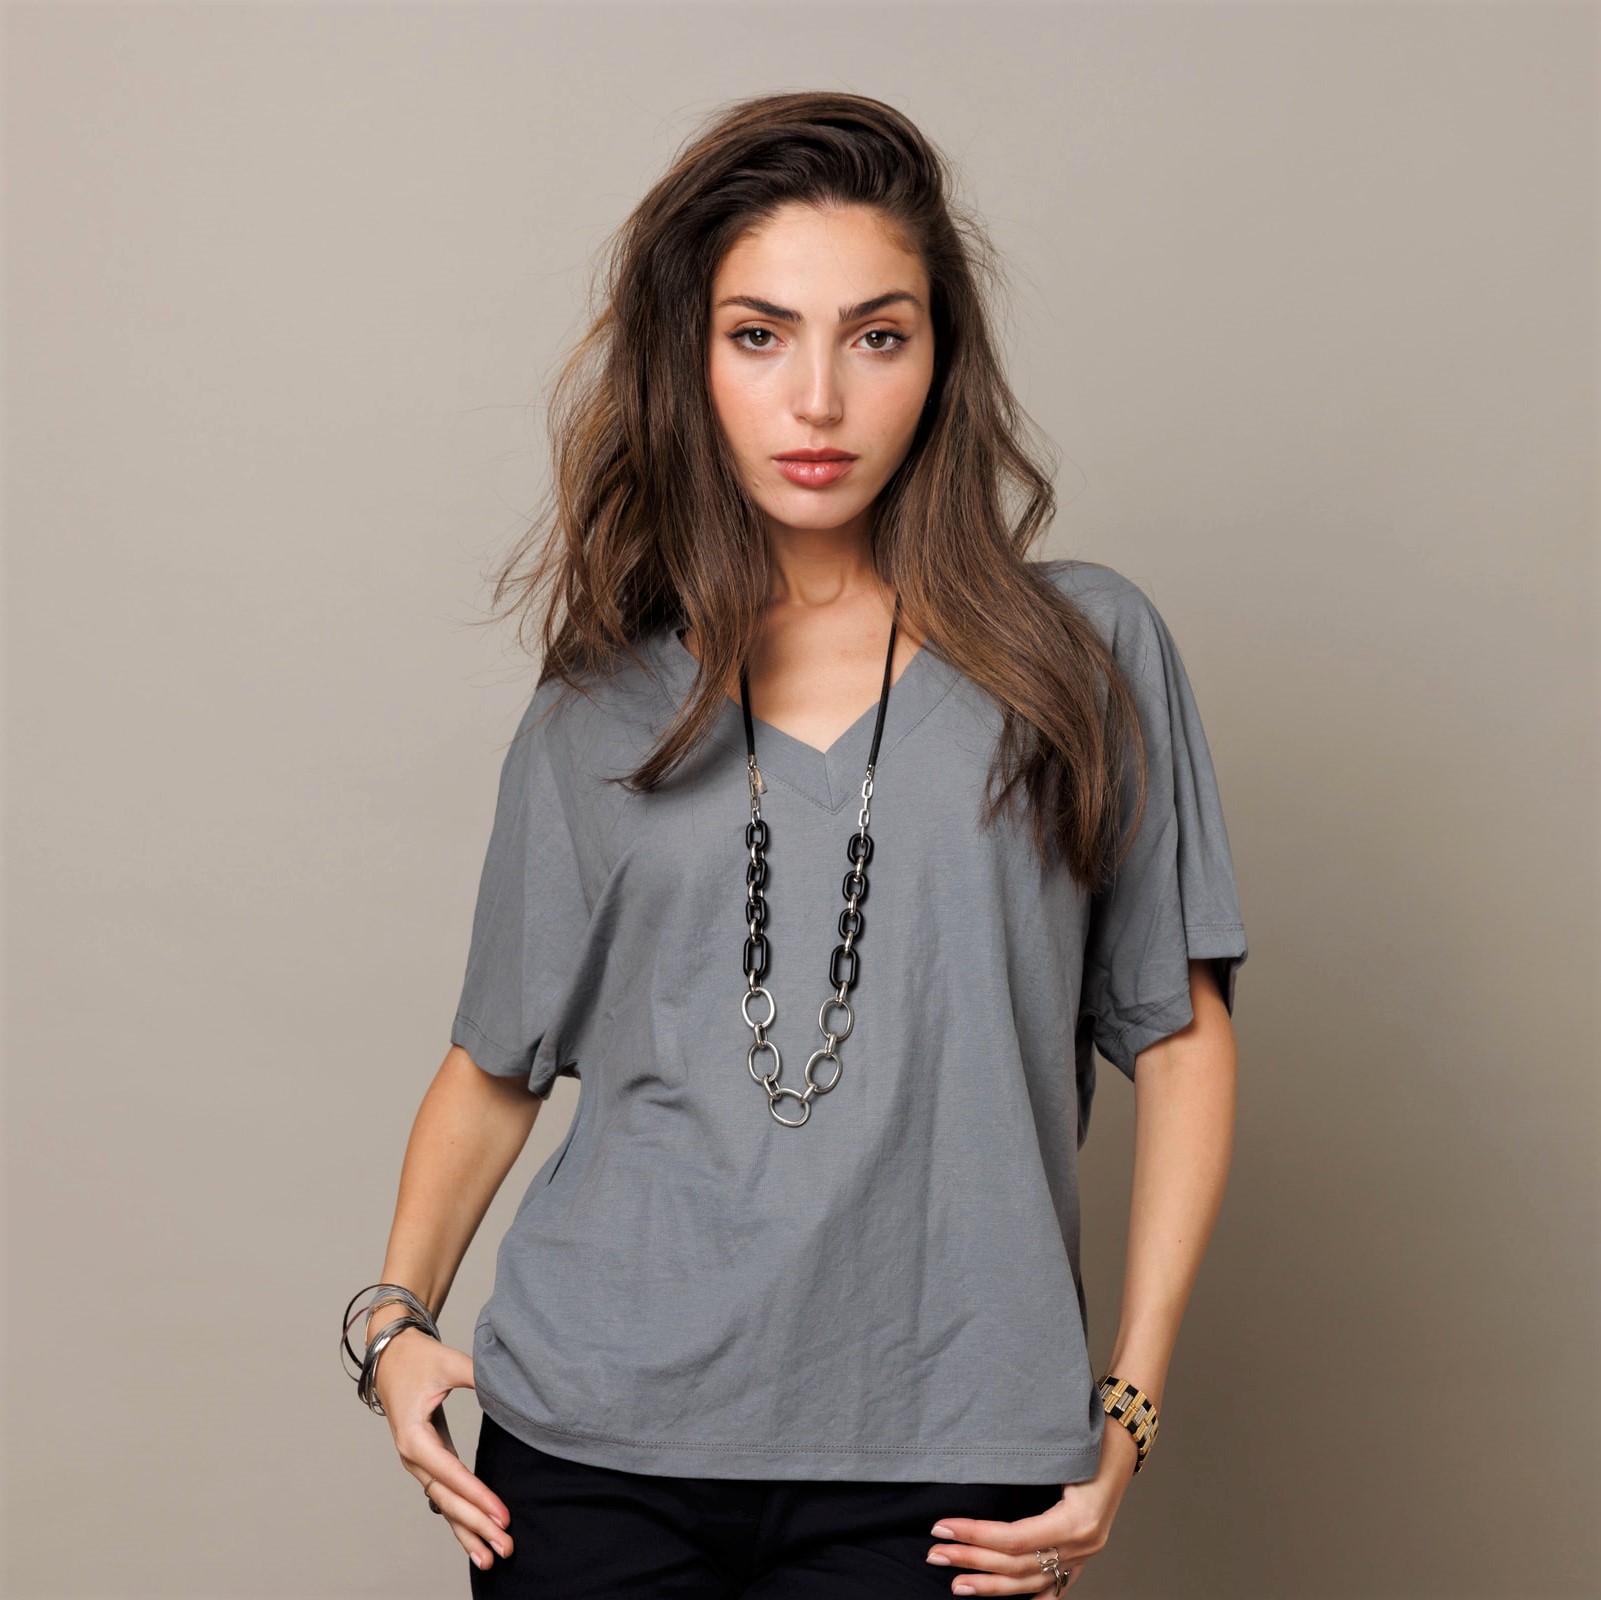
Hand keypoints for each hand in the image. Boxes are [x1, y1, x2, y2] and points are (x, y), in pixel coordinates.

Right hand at [375, 1328, 514, 1572]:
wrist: (393, 1356)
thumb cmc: (420, 1359)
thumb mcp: (449, 1362)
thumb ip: (478, 1375)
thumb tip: (507, 1385)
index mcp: (414, 1437)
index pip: (450, 1473)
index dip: (477, 1495)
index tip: (502, 1514)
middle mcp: (413, 1457)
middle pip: (447, 1499)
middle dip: (477, 1525)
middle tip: (506, 1546)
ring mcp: (419, 1464)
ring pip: (445, 1505)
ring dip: (469, 1532)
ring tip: (494, 1557)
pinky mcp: (429, 1462)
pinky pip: (445, 1496)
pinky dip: (461, 1519)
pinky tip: (478, 1540)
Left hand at [924, 1423, 1139, 1594]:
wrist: (1123, 1442)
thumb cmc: (1091, 1439)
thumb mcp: (1060, 1452)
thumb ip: (1024, 1468)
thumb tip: (976, 1468)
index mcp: (1076, 1520)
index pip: (1015, 1539)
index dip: (975, 1535)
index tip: (942, 1528)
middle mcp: (1083, 1545)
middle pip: (1017, 1564)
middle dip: (972, 1560)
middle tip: (935, 1554)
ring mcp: (1084, 1556)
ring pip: (1031, 1582)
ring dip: (989, 1584)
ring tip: (956, 1584)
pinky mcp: (1082, 1557)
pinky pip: (1051, 1587)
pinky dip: (1025, 1595)